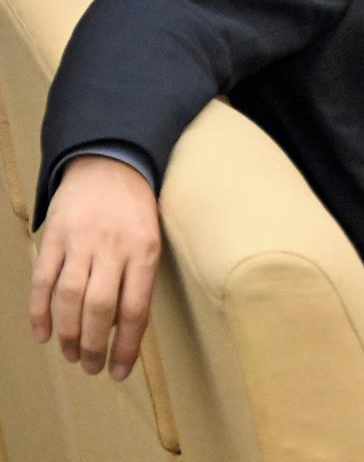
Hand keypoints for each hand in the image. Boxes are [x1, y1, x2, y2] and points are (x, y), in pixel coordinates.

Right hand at [29, 156, 159, 380]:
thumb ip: (140, 279)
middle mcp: (113, 245)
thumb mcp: (152, 238)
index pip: (135, 309)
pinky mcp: (55, 235)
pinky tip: (43, 334)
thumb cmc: (136, 210)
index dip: (125, 346)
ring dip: (67, 334)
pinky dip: (39, 311)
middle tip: (91, 366)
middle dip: (93, 346)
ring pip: (68, 298)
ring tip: (71, 354)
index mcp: (144, 249)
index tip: (119, 371)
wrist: (110, 163)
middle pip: (99, 307)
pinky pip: (43, 280)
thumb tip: (128, 333)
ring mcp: (80, 239)